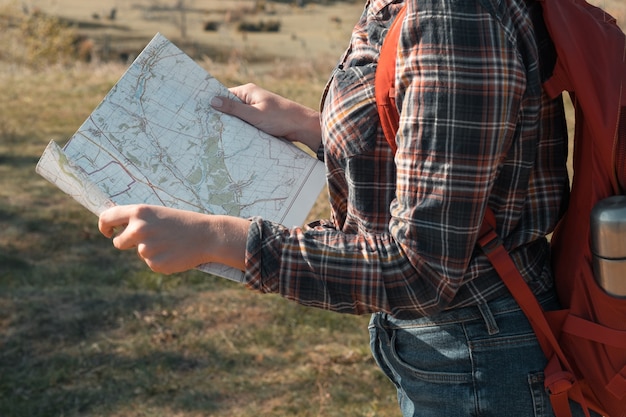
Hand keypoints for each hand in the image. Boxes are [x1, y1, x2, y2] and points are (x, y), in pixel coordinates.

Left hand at [98, 205, 248, 273]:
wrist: (208, 236)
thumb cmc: (184, 222)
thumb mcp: (159, 214)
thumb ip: (138, 220)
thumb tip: (117, 228)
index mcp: (139, 212)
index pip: (107, 218)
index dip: (104, 226)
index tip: (108, 231)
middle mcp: (138, 229)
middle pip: (118, 242)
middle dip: (129, 243)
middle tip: (151, 238)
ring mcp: (146, 248)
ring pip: (139, 253)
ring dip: (150, 250)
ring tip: (171, 243)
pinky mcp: (154, 264)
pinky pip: (151, 263)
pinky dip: (161, 260)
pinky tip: (175, 253)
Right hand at [211, 83, 321, 151]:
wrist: (302, 127)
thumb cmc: (280, 118)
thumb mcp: (254, 115)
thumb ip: (233, 109)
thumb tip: (212, 101)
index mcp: (248, 91)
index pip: (224, 94)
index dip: (213, 103)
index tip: (199, 112)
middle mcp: (251, 98)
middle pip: (229, 106)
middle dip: (220, 116)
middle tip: (203, 127)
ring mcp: (256, 109)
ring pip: (237, 117)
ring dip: (230, 125)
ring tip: (213, 134)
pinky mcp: (261, 120)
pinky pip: (245, 124)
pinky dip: (240, 129)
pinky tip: (231, 138)